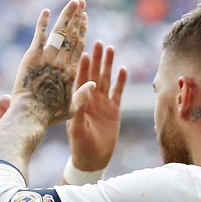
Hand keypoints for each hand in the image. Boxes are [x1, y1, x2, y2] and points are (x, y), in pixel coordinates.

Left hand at [10, 0, 92, 125]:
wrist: (31, 113)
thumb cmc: (50, 114)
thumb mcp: (71, 108)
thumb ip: (82, 94)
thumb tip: (94, 84)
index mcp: (72, 72)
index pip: (79, 46)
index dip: (82, 30)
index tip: (84, 18)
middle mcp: (62, 62)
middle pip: (72, 35)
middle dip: (77, 17)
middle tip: (81, 3)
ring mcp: (48, 57)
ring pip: (60, 32)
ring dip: (66, 15)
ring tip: (72, 3)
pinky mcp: (33, 56)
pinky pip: (39, 36)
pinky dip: (42, 23)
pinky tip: (46, 11)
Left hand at [66, 41, 127, 170]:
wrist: (93, 159)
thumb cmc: (80, 145)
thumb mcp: (76, 128)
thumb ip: (80, 108)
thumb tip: (86, 89)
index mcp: (78, 102)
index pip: (80, 80)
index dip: (82, 66)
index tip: (83, 52)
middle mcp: (90, 99)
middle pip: (94, 74)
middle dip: (96, 58)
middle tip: (98, 42)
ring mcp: (102, 103)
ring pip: (106, 79)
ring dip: (108, 64)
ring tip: (110, 48)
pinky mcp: (114, 109)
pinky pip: (118, 92)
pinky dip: (121, 81)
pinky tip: (123, 69)